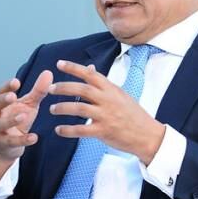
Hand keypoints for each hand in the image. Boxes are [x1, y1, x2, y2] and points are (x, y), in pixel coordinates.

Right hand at [0, 71, 52, 176]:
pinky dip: (22, 140)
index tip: (16, 82)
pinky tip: (34, 137)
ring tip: (23, 116)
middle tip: (12, 96)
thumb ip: (38, 90)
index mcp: (2, 103)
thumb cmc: (18, 119)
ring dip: (11, 120)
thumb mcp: (29, 104)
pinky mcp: (4, 143)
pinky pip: (12, 142)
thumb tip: (48, 72)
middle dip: (2, 100)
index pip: (0, 91)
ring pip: (0, 124)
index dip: (7, 87)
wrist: (9, 145)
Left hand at [47, 60, 165, 164]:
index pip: (90, 74)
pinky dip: (68, 130)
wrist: (147, 134)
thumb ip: (103, 84)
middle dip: (63, 87)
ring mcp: (106, 116)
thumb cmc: (133, 114)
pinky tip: (59, 130)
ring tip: (52, 109)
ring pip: (79, 108)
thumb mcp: (120, 94)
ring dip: (62, 108)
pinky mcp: (103, 131)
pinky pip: (81, 130)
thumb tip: (90, 69)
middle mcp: (108, 100)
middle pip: (81, 89)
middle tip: (50, 88)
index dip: (73, 68)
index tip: (59, 64)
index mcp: (111, 89)